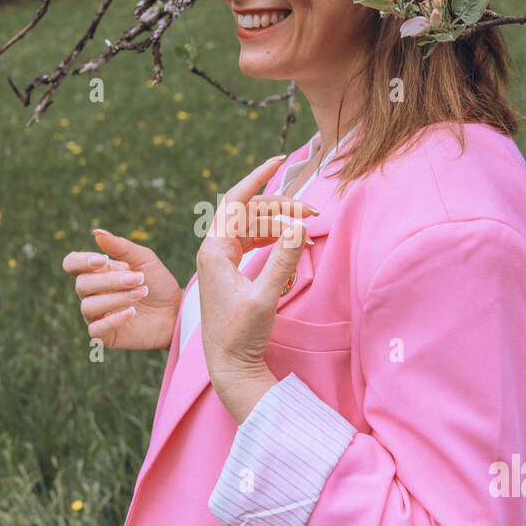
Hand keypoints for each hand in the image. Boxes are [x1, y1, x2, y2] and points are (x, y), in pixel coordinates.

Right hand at [62, 228, 181, 350]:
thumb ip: (121, 246)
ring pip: (88, 306)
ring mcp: (97, 315)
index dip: (81, 261)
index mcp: (97, 272)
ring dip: (116, 298)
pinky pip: (96, 329)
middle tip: (139, 279)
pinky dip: (113, 320)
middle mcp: (92, 293)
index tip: (103, 261)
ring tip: (140, 293)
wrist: (177, 311)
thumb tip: (96, 233)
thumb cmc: (159, 284)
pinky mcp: (106, 335)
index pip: (72, 264)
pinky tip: (132, 312)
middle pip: (82, 284)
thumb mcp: (145, 259)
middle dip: (111, 281)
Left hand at [196, 154, 317, 421]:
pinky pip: (252, 241)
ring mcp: (220, 260)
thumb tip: (300, 227)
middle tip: (312, 213)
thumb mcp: (265, 297)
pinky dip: (273, 237)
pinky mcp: (229, 272)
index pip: (236, 201)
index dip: (257, 177)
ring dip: (279, 223)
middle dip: (281, 207)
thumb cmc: (241, 334)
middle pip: (249, 212)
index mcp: (214, 250)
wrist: (229, 365)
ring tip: (309, 225)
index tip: (278, 160)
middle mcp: (213, 250)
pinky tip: (292, 239)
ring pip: (252, 226)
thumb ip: (284, 260)